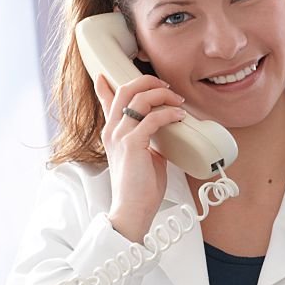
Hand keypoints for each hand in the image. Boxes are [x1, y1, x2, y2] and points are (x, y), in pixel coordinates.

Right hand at [95, 73, 186, 242]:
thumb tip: (165, 129)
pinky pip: (152, 118)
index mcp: (113, 133)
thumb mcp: (144, 156)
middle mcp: (112, 131)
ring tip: (178, 101)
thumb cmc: (140, 188)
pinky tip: (180, 116)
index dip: (106, 85)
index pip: (106, 101)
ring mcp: (120, 136)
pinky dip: (169, 114)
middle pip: (125, 90)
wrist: (133, 210)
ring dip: (162, 95)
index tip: (104, 75)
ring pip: (139, 99)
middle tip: (165, 86)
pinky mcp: (132, 144)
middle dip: (147, 82)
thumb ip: (149, 139)